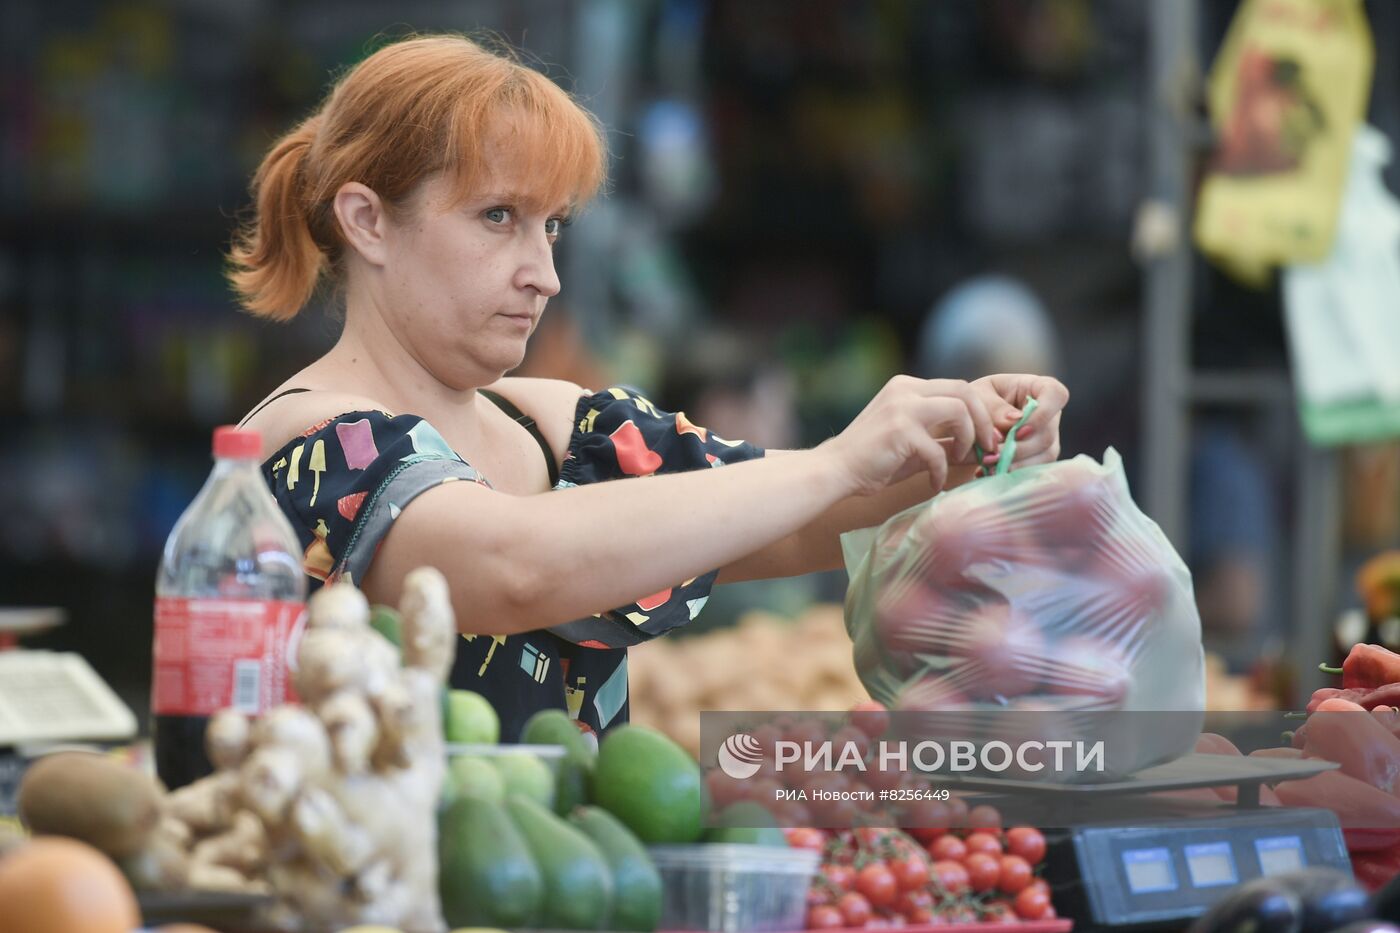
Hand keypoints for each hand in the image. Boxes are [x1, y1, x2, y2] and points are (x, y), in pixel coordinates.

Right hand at [820, 376, 999, 495]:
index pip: (958, 387)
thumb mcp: (913, 443)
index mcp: (907, 386)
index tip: (986, 437)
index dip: (979, 412)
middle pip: (965, 391)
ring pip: (959, 410)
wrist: (835, 470)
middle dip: (983, 420)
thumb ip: (942, 438)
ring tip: (961, 459)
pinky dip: (941, 470)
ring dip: (968, 438)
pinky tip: (934, 484)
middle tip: (988, 446)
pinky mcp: (900, 431)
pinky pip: (938, 449)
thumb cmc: (872, 460)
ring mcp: (902, 407)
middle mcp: (905, 389)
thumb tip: (980, 446)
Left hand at [970, 373, 1068, 467]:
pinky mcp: (1041, 458)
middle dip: (1019, 447)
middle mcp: (1050, 414)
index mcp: (1039, 388)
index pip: (1056, 395)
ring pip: (1044, 455)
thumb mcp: (979, 396)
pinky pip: (1036, 469)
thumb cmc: (977, 400)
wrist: (971, 422)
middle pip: (1047, 433)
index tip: (1018, 428)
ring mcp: (1048, 438)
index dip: (1043, 413)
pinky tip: (989, 472)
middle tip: (990, 455)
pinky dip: (1012, 472)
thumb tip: (1013, 421)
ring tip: (987, 465)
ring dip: (1015, 462)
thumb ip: (994, 407)